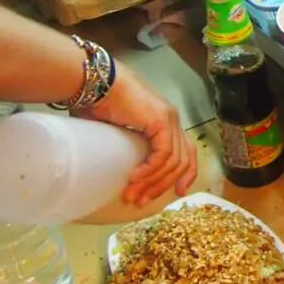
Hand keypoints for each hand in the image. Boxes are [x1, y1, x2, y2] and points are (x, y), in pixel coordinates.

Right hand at [75, 63, 196, 206]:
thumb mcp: (117, 131)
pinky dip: (150, 169)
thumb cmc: (99, 102)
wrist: (96, 82)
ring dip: (153, 182)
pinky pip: (163, 153)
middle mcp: (172, 121)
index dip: (185, 173)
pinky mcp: (161, 120)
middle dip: (162, 185)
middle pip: (182, 160)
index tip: (177, 193)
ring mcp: (169, 119)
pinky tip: (135, 178)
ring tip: (133, 196)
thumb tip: (119, 169)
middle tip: (142, 202)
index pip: (186, 151)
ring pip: (172, 161)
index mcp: (165, 122)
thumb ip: (127, 146)